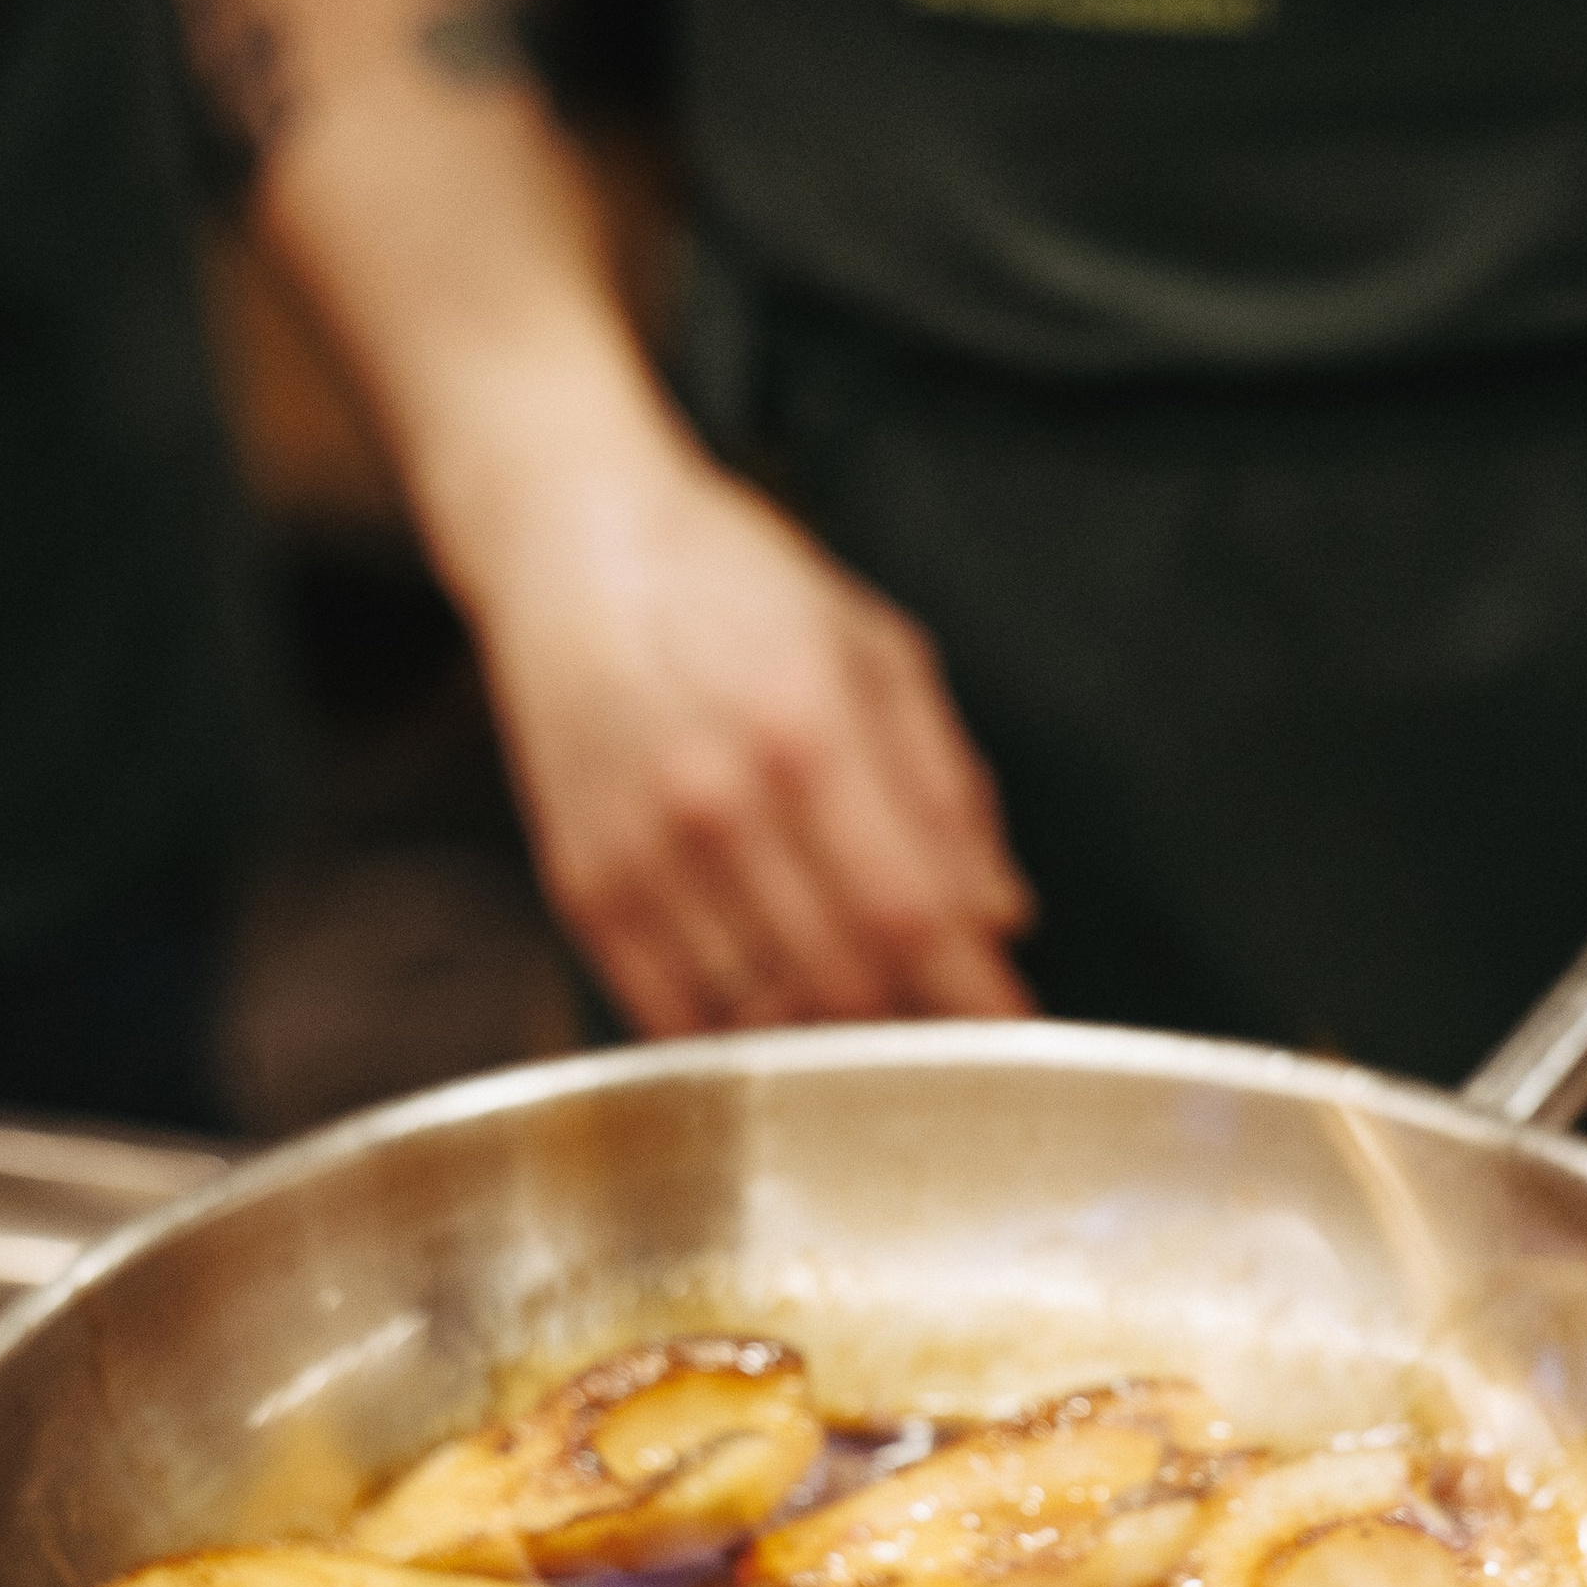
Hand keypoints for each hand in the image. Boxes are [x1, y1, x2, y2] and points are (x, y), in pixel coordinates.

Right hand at [457, 368, 1035, 1032]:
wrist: (573, 547)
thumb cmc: (737, 589)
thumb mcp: (876, 651)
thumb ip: (946, 788)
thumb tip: (1001, 915)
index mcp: (810, 729)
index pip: (911, 911)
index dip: (972, 994)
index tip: (1014, 1035)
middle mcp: (717, 801)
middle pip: (843, 980)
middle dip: (913, 1024)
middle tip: (946, 1023)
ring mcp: (640, 853)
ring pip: (761, 1015)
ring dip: (831, 1036)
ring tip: (866, 1010)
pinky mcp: (582, 889)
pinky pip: (672, 1016)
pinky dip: (740, 1040)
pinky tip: (779, 1015)